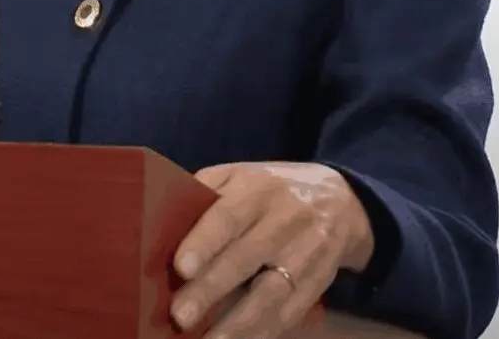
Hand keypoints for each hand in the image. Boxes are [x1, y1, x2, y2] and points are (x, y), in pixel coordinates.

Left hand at [170, 162, 373, 338]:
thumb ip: (204, 194)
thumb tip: (159, 224)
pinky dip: (264, 332)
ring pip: (273, 291)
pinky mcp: (320, 281)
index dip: (205, 241)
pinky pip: (291, 312)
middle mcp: (287, 218)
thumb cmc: (269, 191)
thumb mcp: (239, 176)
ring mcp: (308, 251)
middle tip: (180, 315)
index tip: (181, 267)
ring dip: (240, 322)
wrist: (339, 200)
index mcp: (259, 187)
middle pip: (248, 256)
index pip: (229, 214)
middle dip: (213, 288)